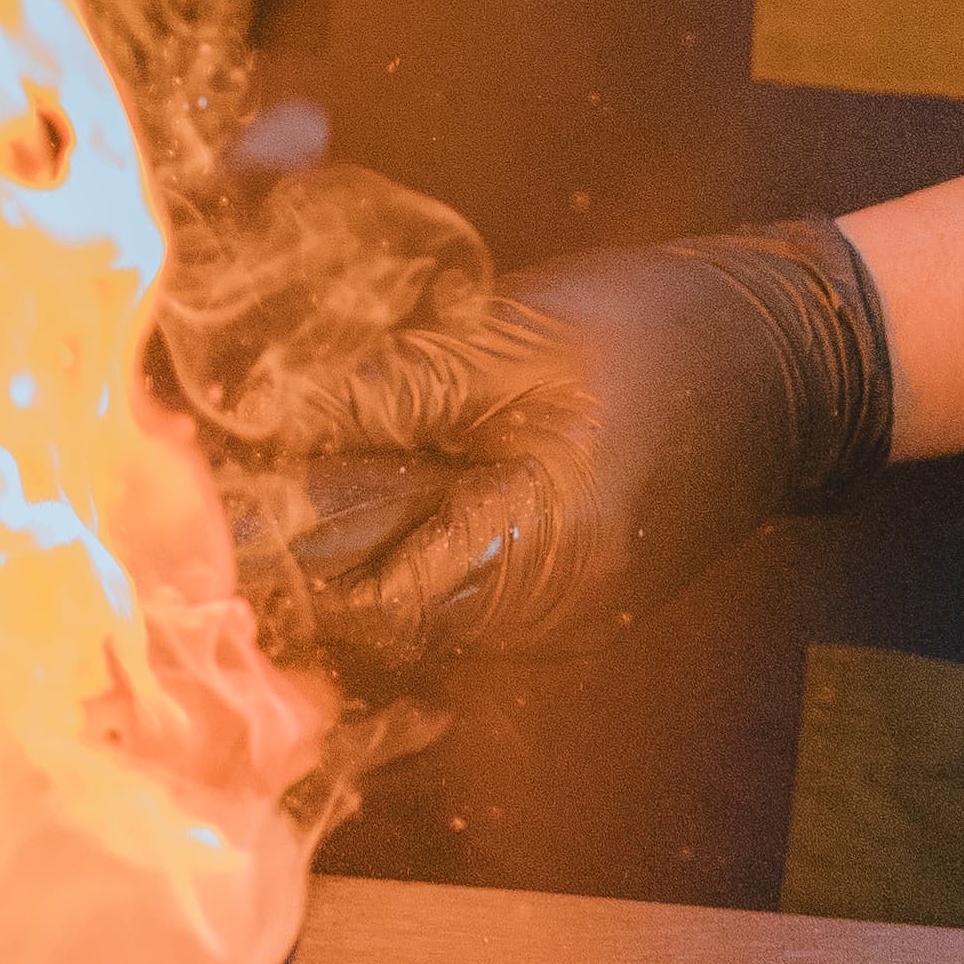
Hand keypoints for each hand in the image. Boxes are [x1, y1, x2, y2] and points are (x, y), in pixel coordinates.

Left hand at [230, 223, 895, 693]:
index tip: (168, 488)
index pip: (345, 591)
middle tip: (172, 485)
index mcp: (523, 568)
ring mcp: (545, 617)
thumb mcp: (508, 346)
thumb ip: (382, 393)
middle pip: (361, 608)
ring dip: (318, 542)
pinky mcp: (551, 586)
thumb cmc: (661, 339)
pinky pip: (438, 581)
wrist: (795, 358)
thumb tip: (257, 416)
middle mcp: (531, 624)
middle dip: (271, 544)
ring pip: (393, 598)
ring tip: (224, 484)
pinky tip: (325, 492)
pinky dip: (379, 541)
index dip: (251, 540)